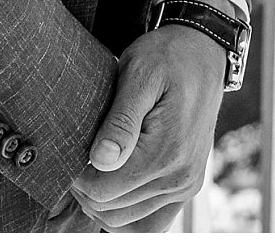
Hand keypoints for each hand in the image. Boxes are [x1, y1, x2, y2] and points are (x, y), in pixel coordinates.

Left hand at [71, 26, 227, 230]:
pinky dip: (128, 213)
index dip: (76, 177)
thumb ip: (120, 121)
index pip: (102, 191)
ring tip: (96, 166)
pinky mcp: (188, 185)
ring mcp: (186, 185)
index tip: (70, 151)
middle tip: (80, 155)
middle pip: (111, 209)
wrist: (204, 51)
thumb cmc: (167, 56)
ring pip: (126, 220)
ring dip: (104, 200)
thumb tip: (99, 161)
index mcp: (166, 151)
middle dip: (87, 189)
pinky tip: (116, 186)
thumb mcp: (139, 74)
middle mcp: (180, 176)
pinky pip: (151, 223)